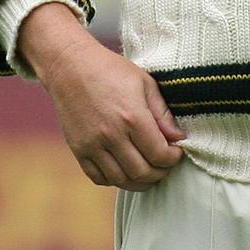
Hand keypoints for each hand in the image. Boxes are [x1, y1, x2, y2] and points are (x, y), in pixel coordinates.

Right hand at [19, 4, 185, 190]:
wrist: (71, 67)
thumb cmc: (111, 71)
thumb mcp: (144, 83)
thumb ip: (162, 113)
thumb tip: (179, 137)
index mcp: (132, 117)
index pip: (159, 154)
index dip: (173, 159)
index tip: (177, 153)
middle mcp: (112, 135)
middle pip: (142, 172)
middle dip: (160, 173)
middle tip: (166, 165)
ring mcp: (92, 145)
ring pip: (121, 180)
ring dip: (139, 182)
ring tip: (149, 172)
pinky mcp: (78, 150)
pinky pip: (99, 177)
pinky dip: (115, 180)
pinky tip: (125, 170)